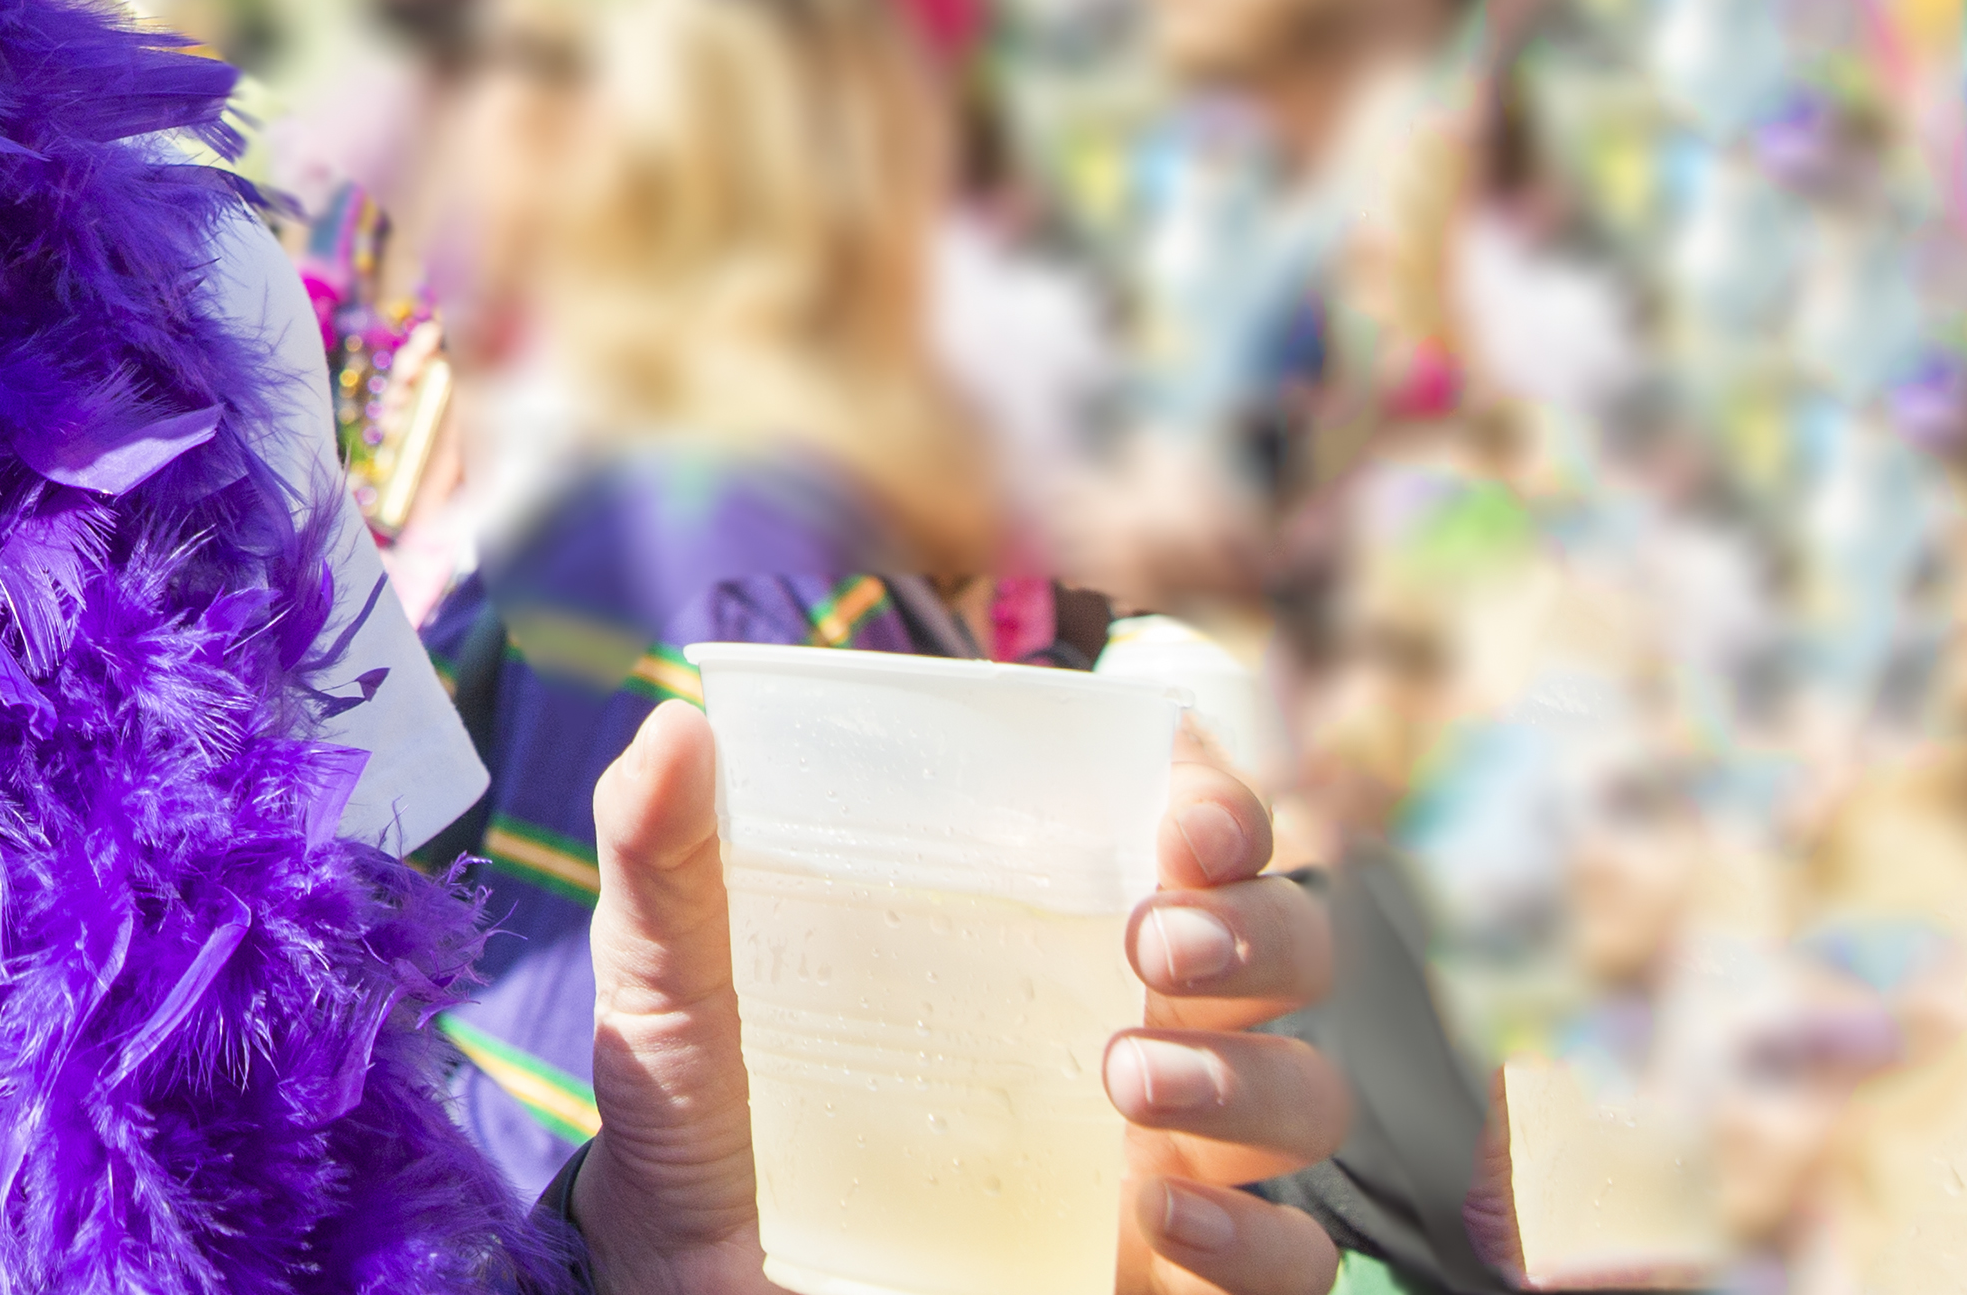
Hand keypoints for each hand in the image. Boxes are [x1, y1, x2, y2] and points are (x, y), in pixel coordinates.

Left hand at [573, 701, 1353, 1294]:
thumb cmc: (694, 1145)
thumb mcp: (666, 1000)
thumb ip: (664, 868)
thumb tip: (674, 727)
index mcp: (1029, 939)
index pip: (1178, 839)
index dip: (1216, 804)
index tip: (1181, 812)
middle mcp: (1118, 1036)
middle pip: (1280, 949)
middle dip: (1259, 927)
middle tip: (1155, 936)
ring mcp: (1156, 1167)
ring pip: (1303, 1094)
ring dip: (1250, 1073)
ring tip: (1128, 1078)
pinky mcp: (1164, 1286)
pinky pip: (1291, 1263)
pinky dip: (1258, 1237)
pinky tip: (1160, 1215)